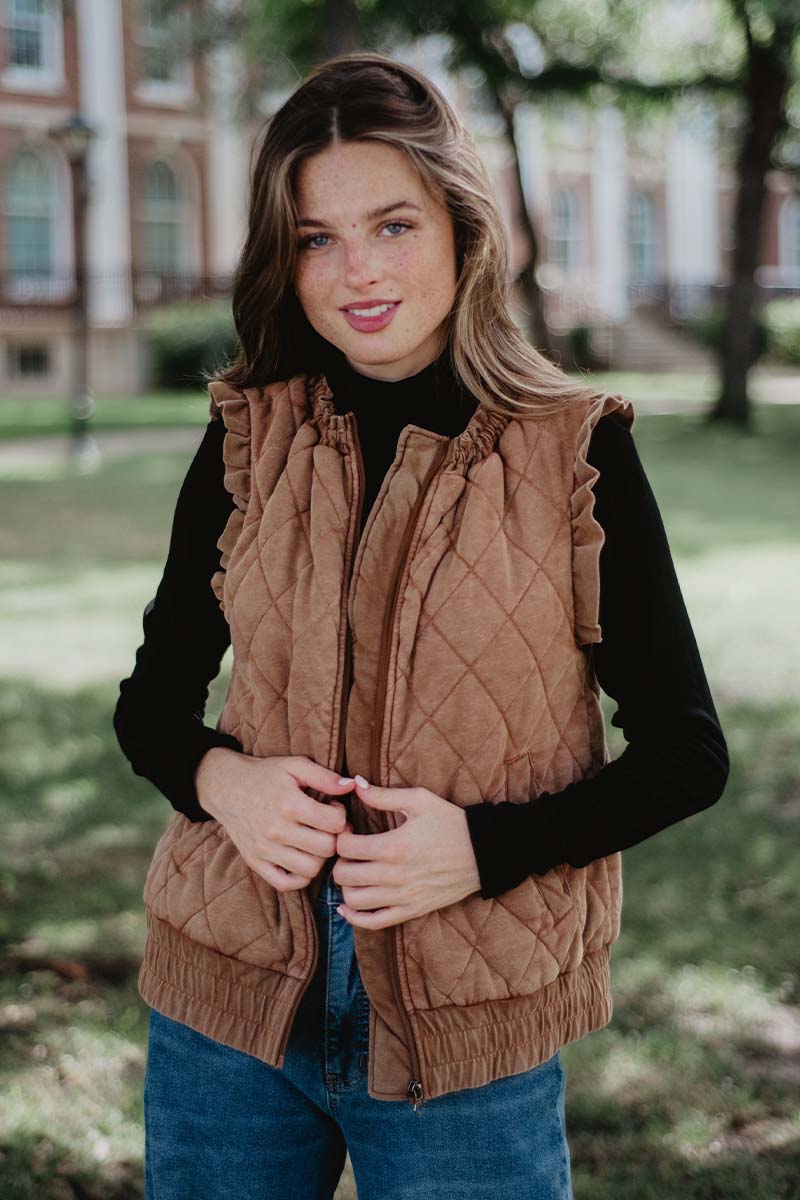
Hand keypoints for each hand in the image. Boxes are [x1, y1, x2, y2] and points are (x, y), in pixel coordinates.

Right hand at [196, 749, 354, 890]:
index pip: (335, 824)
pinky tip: (302, 858)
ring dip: (319, 857)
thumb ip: (325, 776)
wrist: (226, 787)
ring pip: (310, 869)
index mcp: (289, 804)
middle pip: (326, 849)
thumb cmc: (266, 775)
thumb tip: (352, 786)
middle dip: (333, 837)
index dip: (341, 815)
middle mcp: (276, 830)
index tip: (332, 809)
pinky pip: (286, 883)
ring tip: (315, 841)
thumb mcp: (295, 766)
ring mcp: (264, 850)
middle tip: (326, 827)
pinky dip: (300, 876)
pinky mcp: (255, 863)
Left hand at [332, 775, 481, 928]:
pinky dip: (355, 917)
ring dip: (345, 886)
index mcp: (393, 846)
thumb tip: (354, 784)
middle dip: (340, 860)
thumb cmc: (451, 822)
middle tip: (349, 851)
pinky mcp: (411, 911)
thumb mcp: (419, 800)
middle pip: (343, 875)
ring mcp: (402, 897)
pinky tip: (348, 905)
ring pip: (354, 900)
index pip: (345, 847)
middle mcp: (394, 876)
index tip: (348, 830)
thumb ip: (382, 795)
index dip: (340, 835)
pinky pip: (373, 923)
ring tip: (354, 872)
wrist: (484, 852)